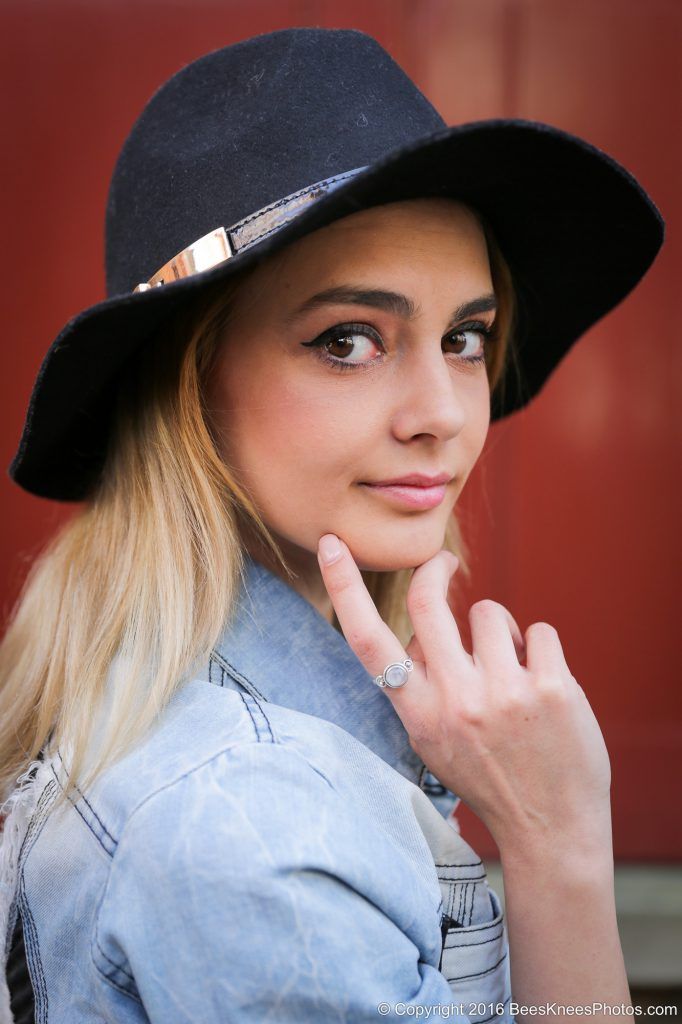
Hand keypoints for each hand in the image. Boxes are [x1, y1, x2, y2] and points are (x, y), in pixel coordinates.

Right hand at [317, 534, 611, 855]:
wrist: (551, 830)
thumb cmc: (489, 776)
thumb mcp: (433, 742)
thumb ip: (422, 687)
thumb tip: (425, 630)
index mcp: (418, 713)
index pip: (368, 641)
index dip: (344, 587)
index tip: (332, 544)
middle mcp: (454, 699)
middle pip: (428, 601)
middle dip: (436, 567)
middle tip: (445, 562)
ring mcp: (504, 693)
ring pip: (490, 613)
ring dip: (502, 632)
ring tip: (513, 673)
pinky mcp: (552, 689)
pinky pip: (540, 630)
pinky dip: (542, 650)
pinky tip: (545, 687)